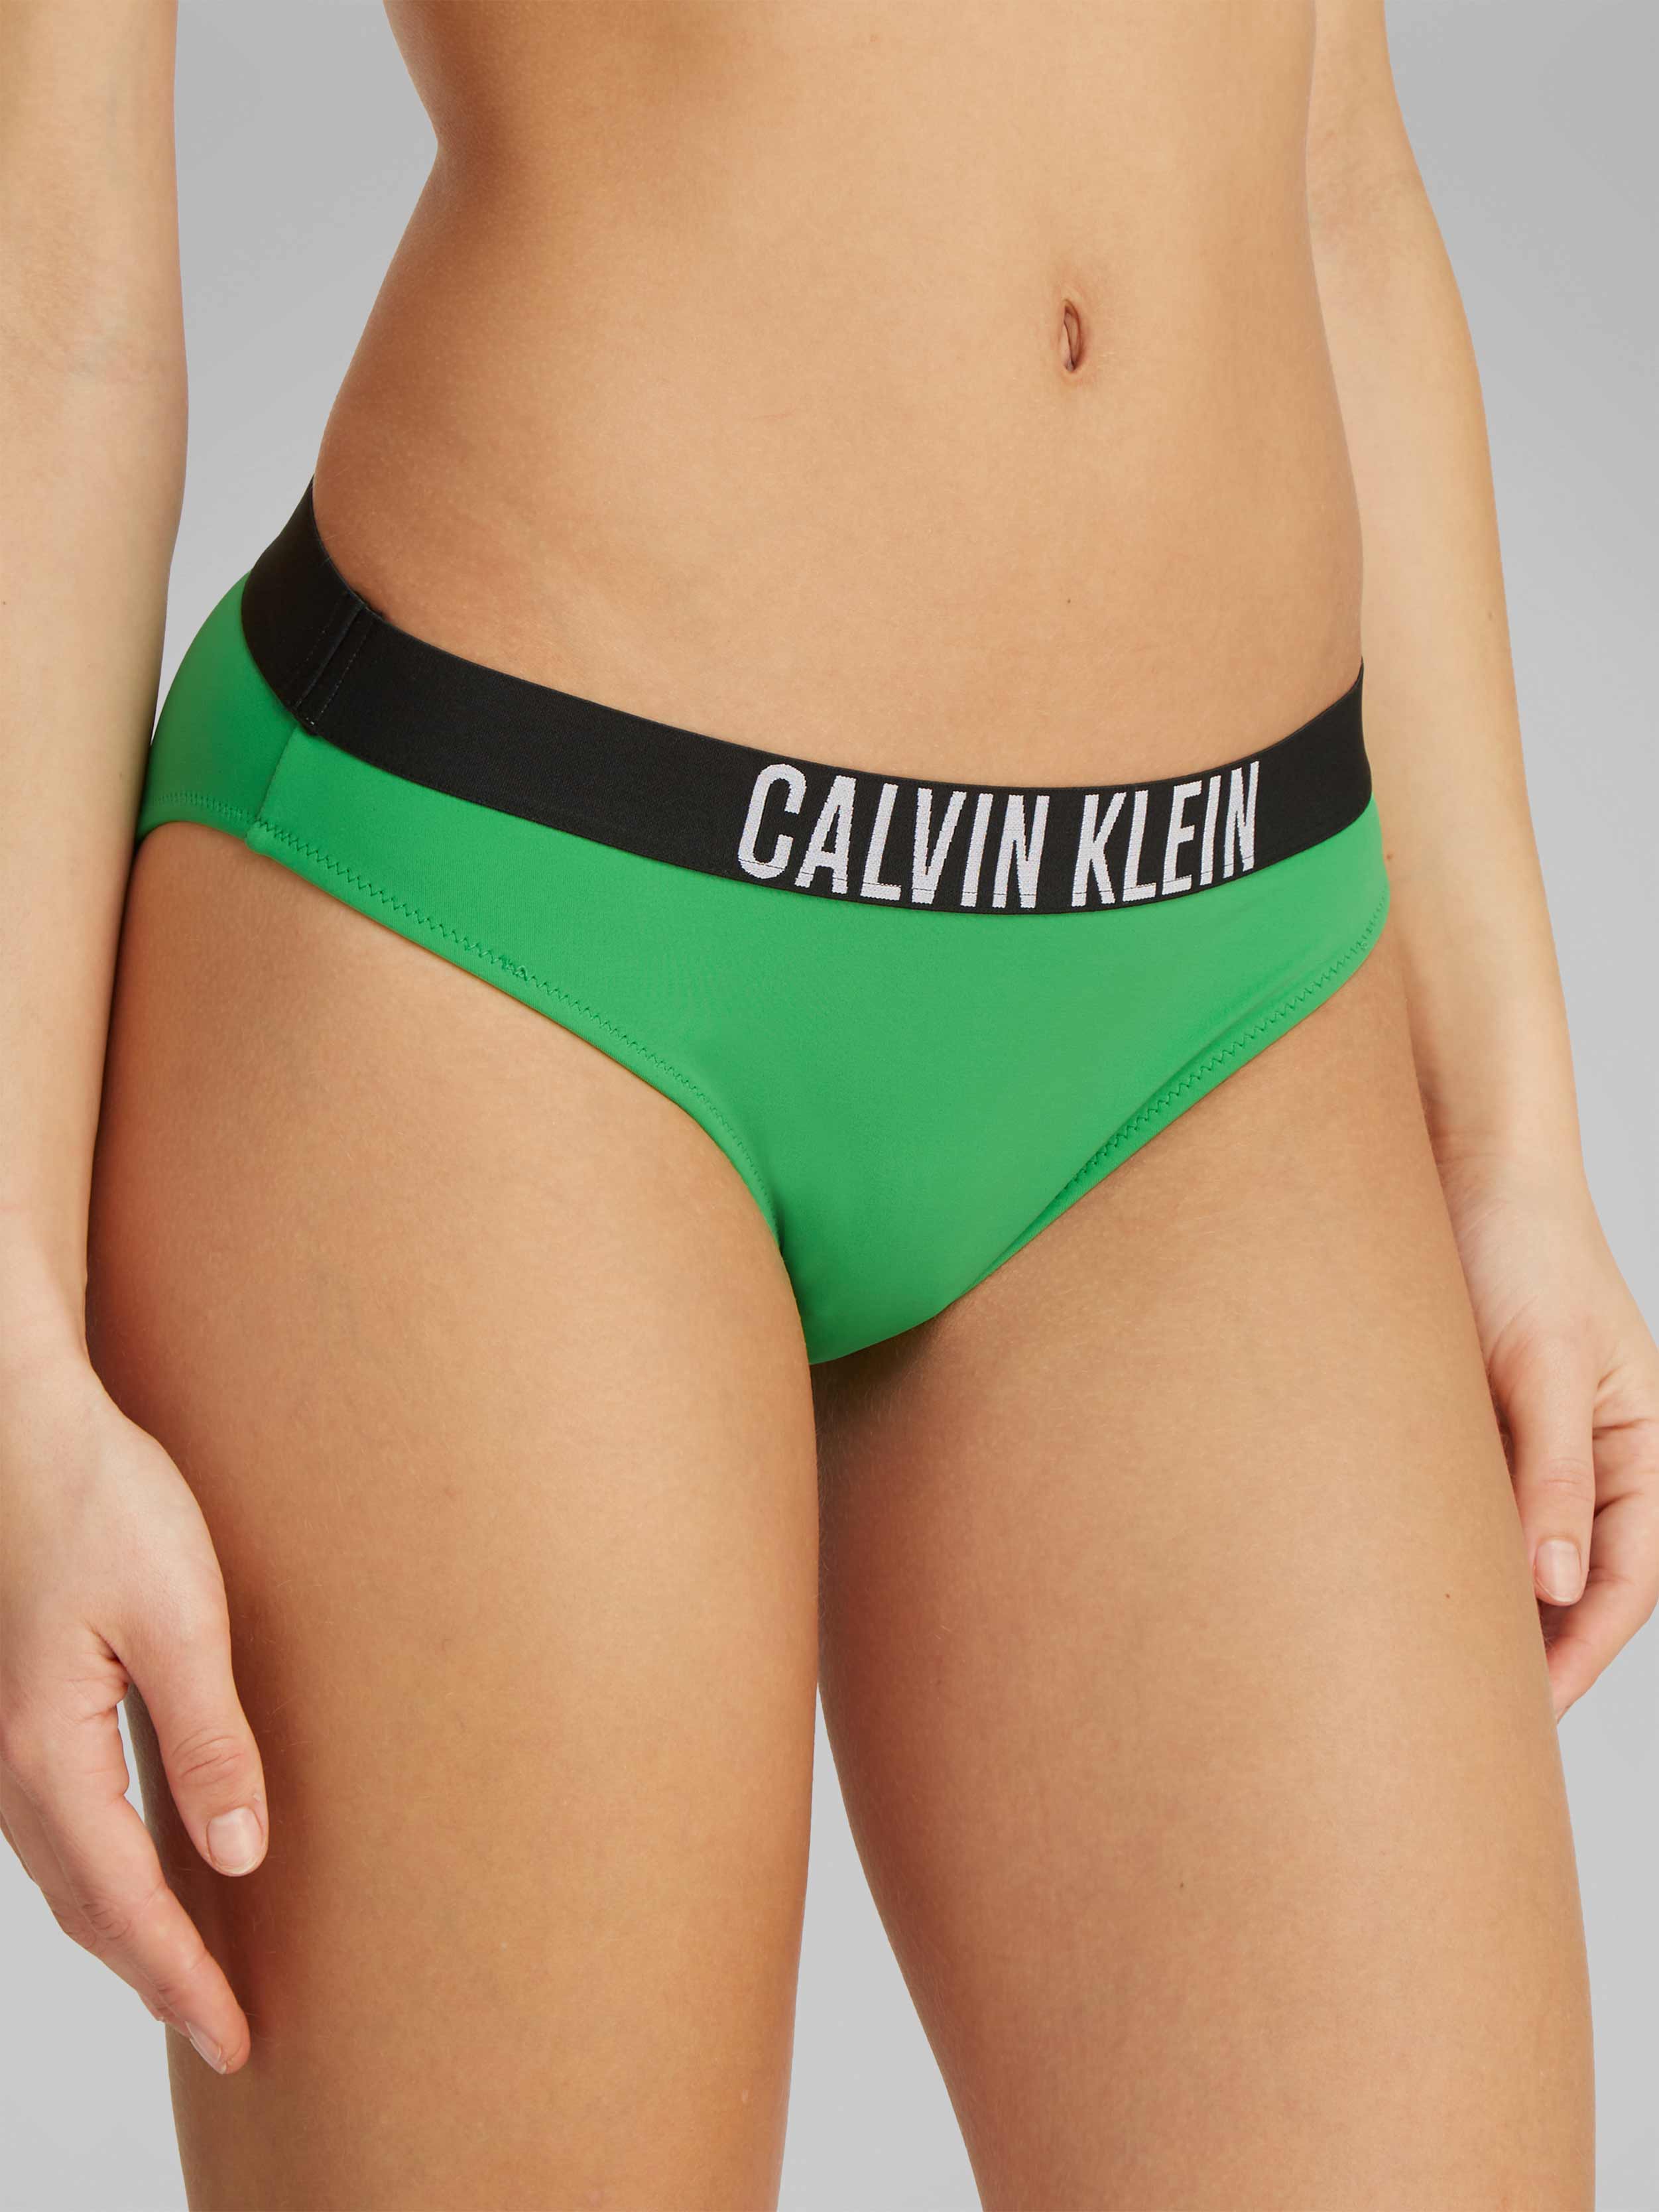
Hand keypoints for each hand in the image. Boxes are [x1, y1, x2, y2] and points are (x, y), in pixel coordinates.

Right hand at [0, 1346, 265, 2071]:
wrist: (27, 1428)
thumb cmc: (100, 1502)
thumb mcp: (178, 1615)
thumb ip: (206, 1737)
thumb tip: (235, 1852)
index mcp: (48, 1751)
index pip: (125, 1902)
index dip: (182, 1977)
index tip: (233, 2035)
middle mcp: (12, 1763)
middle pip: (87, 1905)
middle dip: (156, 1976)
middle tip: (223, 2031)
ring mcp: (8, 1740)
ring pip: (67, 1872)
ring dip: (128, 1932)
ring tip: (190, 1975)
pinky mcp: (23, 1709)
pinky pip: (62, 1825)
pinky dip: (104, 1875)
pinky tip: (146, 1874)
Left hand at [1437, 1154, 1658, 1717]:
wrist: (1456, 1163)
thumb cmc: (1518, 1247)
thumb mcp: (1541, 1363)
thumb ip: (1551, 1471)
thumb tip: (1556, 1587)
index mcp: (1639, 1444)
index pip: (1628, 1578)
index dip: (1587, 1649)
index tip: (1531, 1707)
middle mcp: (1589, 1453)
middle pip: (1572, 1579)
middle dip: (1533, 1649)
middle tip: (1467, 1716)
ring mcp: (1527, 1440)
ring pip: (1513, 1548)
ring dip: (1481, 1601)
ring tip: (1422, 1666)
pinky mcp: (1466, 1421)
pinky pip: (1461, 1504)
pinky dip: (1437, 1546)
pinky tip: (1390, 1580)